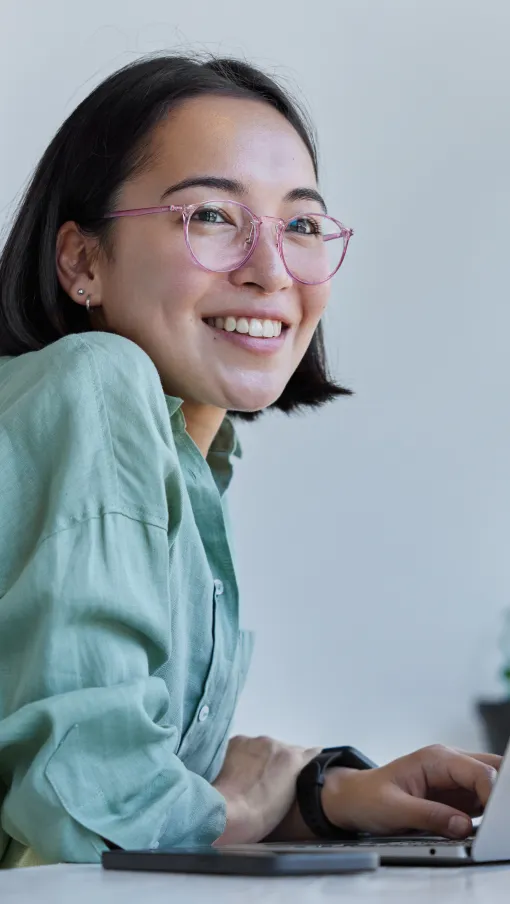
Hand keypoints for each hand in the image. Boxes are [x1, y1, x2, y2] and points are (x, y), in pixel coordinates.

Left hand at [212, 735, 321, 843]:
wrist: (225, 811)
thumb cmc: (260, 817)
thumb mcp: (289, 802)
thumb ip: (297, 781)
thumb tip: (298, 772)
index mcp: (292, 758)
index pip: (310, 753)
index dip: (304, 766)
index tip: (301, 775)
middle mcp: (275, 743)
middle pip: (285, 750)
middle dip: (281, 762)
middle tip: (272, 782)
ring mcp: (254, 740)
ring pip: (265, 747)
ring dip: (263, 758)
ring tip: (253, 778)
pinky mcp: (236, 741)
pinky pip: (247, 746)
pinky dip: (246, 756)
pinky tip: (238, 772)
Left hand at [322, 744, 500, 838]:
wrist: (352, 799)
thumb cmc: (367, 797)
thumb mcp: (394, 810)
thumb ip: (430, 815)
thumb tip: (462, 825)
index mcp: (435, 758)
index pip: (478, 770)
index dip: (491, 793)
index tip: (495, 819)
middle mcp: (448, 763)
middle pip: (491, 770)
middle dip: (499, 793)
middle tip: (498, 821)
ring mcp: (452, 779)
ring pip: (489, 783)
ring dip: (493, 804)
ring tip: (489, 826)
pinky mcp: (453, 795)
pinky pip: (480, 800)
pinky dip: (486, 813)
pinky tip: (481, 826)